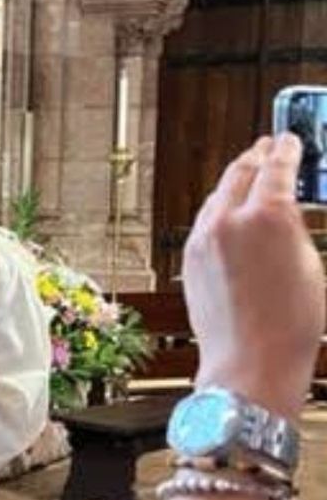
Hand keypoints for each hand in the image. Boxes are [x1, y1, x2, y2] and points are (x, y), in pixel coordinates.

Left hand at [182, 134, 324, 417]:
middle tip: (266, 146)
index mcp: (268, 216)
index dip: (285, 149)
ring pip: (219, 195)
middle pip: (240, 173)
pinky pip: (206, 220)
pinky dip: (220, 207)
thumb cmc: (292, 322)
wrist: (249, 361)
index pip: (276, 167)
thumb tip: (281, 211)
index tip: (289, 138)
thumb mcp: (311, 265)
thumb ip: (291, 229)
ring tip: (248, 171)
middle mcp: (229, 219)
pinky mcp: (190, 256)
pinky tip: (228, 209)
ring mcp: (204, 237)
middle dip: (256, 156)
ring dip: (235, 180)